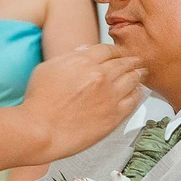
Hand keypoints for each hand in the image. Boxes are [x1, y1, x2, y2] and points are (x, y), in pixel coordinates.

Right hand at [20, 43, 146, 159]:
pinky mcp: (114, 115)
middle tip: (136, 61)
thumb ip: (69, 57)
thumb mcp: (48, 68)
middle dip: (131, 60)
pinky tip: (138, 93)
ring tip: (141, 74)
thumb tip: (85, 50)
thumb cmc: (39, 102)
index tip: (120, 53)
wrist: (40, 130)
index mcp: (83, 62)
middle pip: (124, 63)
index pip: (108, 50)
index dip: (116, 51)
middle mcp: (100, 76)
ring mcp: (109, 96)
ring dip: (138, 74)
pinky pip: (133, 100)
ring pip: (133, 79)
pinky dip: (137, 94)